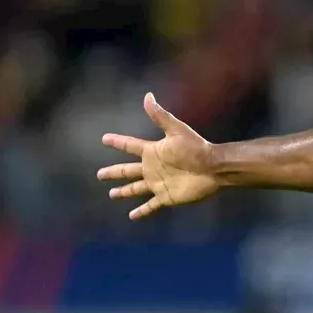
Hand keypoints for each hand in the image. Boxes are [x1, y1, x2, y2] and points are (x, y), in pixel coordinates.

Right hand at [98, 93, 219, 219]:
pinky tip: (132, 216)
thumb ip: (160, 115)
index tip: (104, 139)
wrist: (213, 167)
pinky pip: (150, 206)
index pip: (130, 146)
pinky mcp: (166, 196)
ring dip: (124, 192)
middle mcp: (152, 168)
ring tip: (111, 194)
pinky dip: (141, 211)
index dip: (117, 142)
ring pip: (135, 188)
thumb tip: (148, 96)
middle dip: (113, 172)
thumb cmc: (195, 148)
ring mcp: (158, 183)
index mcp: (153, 152)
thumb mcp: (176, 130)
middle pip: (127, 170)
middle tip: (99, 175)